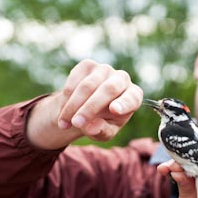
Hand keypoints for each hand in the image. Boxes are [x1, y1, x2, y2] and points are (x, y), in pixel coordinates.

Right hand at [27, 59, 142, 147]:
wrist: (89, 107)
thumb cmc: (103, 122)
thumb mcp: (105, 133)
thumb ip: (102, 131)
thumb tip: (92, 127)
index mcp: (134, 96)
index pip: (131, 98)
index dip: (123, 103)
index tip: (115, 110)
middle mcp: (122, 79)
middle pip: (107, 90)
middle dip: (89, 108)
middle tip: (76, 123)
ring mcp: (105, 69)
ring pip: (87, 86)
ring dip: (72, 106)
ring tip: (63, 124)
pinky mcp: (88, 65)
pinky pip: (74, 80)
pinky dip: (66, 98)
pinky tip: (62, 113)